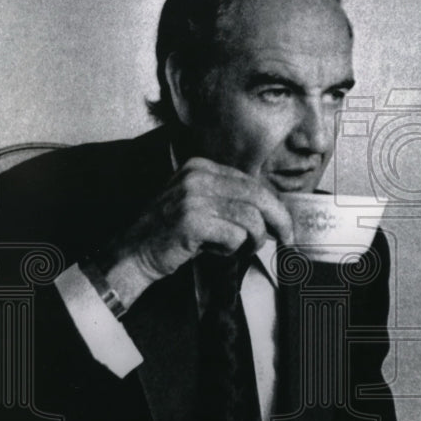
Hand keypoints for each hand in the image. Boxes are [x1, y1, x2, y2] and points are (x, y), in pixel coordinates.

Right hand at [100, 157, 293, 306]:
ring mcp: (193, 197)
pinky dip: (232, 249)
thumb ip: (229, 200)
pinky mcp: (192, 221)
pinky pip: (235, 236)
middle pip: (258, 195)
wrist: (132, 254)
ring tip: (240, 249)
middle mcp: (197, 176)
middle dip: (279, 220)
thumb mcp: (198, 204)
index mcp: (200, 167)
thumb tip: (272, 211)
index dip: (274, 205)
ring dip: (253, 240)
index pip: (252, 183)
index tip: (284, 223)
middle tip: (287, 238)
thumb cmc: (170, 234)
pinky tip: (217, 251)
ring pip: (251, 218)